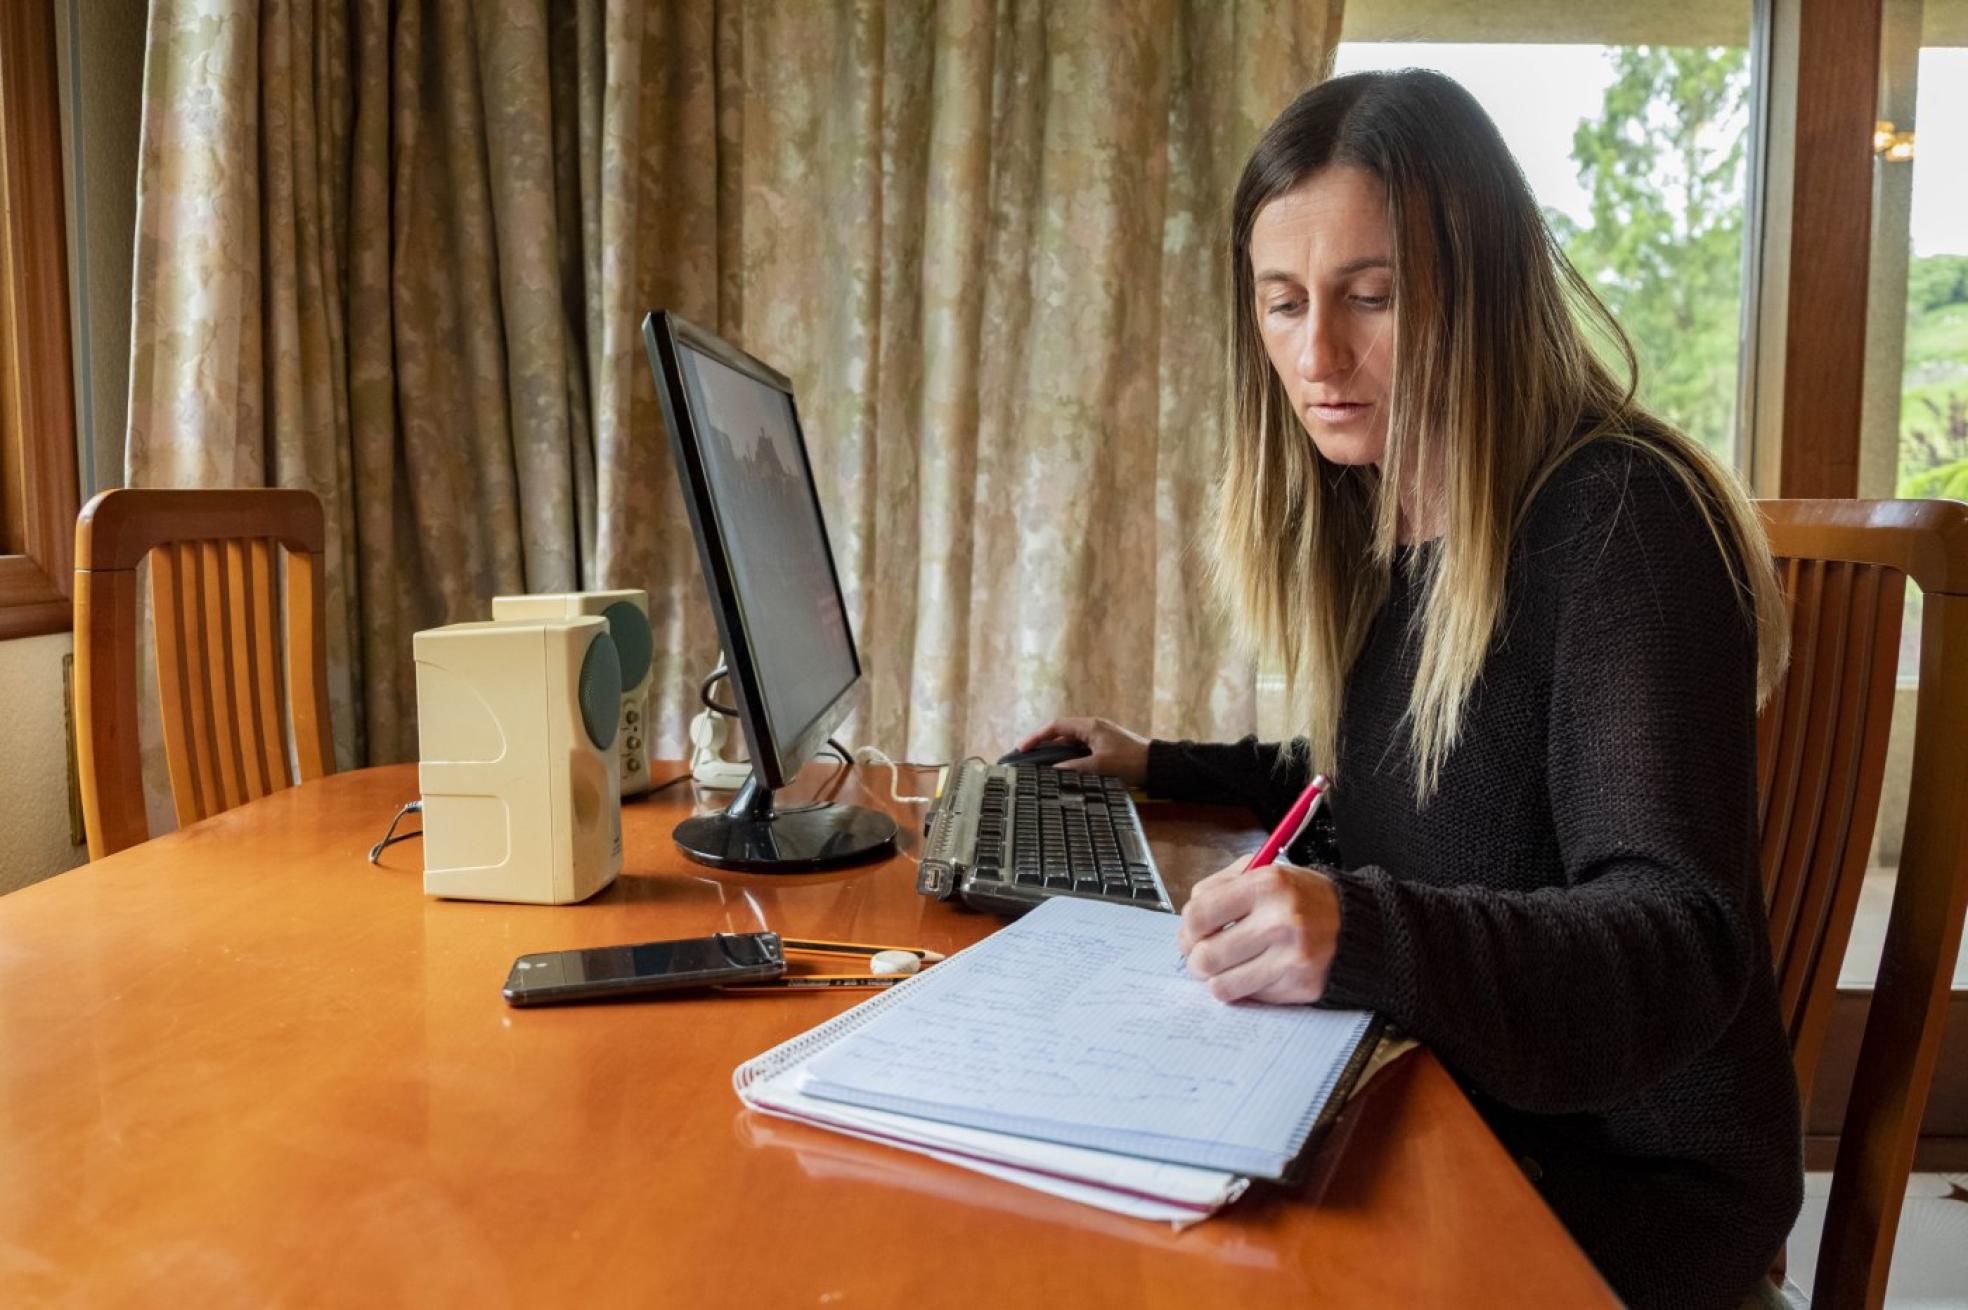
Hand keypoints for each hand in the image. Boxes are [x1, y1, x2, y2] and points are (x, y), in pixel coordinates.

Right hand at [1014, 716, 1149, 787]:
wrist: (1157, 766)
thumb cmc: (1130, 762)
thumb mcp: (1100, 766)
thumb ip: (1074, 768)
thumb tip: (1052, 771)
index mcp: (1090, 726)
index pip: (1056, 727)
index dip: (1037, 737)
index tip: (1022, 749)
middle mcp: (1092, 728)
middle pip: (1060, 734)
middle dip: (1042, 745)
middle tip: (1027, 758)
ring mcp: (1099, 738)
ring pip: (1070, 744)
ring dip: (1055, 753)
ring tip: (1039, 766)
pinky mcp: (1104, 748)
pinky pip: (1080, 751)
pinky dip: (1068, 759)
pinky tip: (1062, 771)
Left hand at [1177, 857, 1340, 1004]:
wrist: (1355, 923)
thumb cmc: (1302, 897)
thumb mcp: (1264, 871)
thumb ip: (1220, 887)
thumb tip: (1188, 920)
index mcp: (1267, 885)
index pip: (1199, 915)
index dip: (1187, 929)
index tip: (1192, 933)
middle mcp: (1281, 921)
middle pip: (1205, 956)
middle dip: (1196, 960)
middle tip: (1203, 956)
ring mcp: (1293, 958)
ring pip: (1222, 986)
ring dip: (1217, 979)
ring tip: (1227, 967)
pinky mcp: (1301, 986)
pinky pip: (1251, 997)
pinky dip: (1247, 987)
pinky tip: (1258, 971)